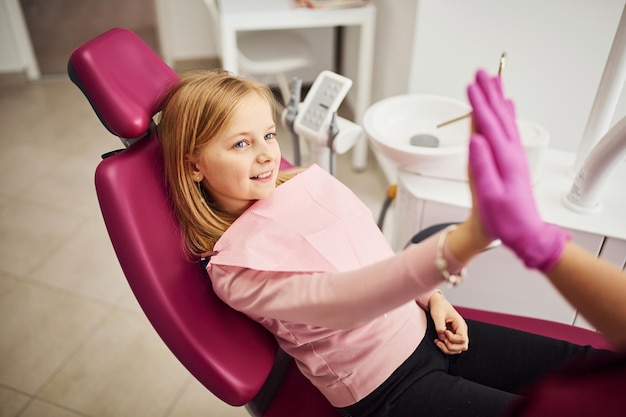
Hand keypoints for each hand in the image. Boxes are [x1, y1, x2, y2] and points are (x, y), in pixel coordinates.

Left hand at [428, 292, 468, 354]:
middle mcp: (462, 330)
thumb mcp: (437, 315)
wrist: (437, 303)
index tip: (445, 332)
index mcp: (460, 323)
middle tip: (441, 340)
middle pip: (463, 346)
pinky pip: (453, 347)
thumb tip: (442, 337)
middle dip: (451, 347)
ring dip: (448, 349)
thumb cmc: (438, 306)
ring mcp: (458, 334)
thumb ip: (439, 326)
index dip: (452, 339)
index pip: (462, 339)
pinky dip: (446, 348)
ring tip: (438, 342)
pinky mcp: (454, 336)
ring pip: (458, 349)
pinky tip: (438, 342)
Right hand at [467, 69, 569, 271]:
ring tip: (493, 81)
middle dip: (489, 92)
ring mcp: (514, 155)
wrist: (523, 233)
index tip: (469, 85)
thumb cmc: (504, 218)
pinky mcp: (514, 160)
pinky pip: (509, 129)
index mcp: (504, 159)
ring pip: (506, 119)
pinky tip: (507, 108)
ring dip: (498, 99)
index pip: (488, 124)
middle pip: (500, 115)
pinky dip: (506, 114)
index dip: (478, 103)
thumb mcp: (488, 194)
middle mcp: (512, 153)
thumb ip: (481, 165)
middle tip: (482, 73)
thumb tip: (475, 140)